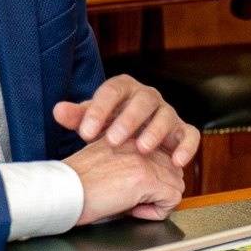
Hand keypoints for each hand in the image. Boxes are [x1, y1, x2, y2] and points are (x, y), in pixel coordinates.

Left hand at [54, 74, 199, 167]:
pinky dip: (186, 147)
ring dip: (155, 132)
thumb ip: (77, 117)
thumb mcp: (92, 122)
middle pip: (144, 100)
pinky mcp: (183, 131)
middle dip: (129, 120)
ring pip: (167, 116)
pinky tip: (176, 162)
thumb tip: (59, 110)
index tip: (85, 133)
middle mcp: (148, 97)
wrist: (133, 138)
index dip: (100, 109)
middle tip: (113, 140)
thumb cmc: (110, 127)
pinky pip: (191, 135)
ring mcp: (168, 113)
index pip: (112, 90)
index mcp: (124, 89)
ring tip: (141, 149)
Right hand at [65, 138, 186, 223]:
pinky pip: (171, 200)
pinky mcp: (145, 178)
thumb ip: (129, 165)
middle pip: (174, 172)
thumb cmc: (75, 183)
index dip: (152, 180)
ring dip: (157, 201)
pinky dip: (156, 212)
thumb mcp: (105, 164)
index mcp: (130, 137)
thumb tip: (151, 186)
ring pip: (176, 185)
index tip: (131, 190)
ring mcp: (145, 160)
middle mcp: (140, 144)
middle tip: (133, 200)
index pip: (163, 158)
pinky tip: (133, 210)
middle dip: (159, 191)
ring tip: (132, 205)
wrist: (61, 191)